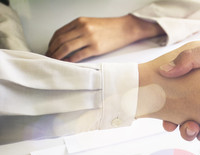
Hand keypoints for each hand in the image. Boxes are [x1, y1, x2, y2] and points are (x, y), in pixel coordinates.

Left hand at [46, 14, 163, 61]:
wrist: (126, 28)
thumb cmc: (110, 28)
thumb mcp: (91, 24)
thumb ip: (78, 30)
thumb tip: (66, 42)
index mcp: (80, 21)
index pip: (59, 33)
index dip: (51, 43)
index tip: (49, 49)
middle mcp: (83, 28)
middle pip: (60, 41)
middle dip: (52, 51)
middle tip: (49, 58)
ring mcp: (89, 38)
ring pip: (67, 48)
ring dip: (58, 56)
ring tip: (55, 62)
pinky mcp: (96, 48)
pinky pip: (79, 55)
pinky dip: (71, 60)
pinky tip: (68, 64)